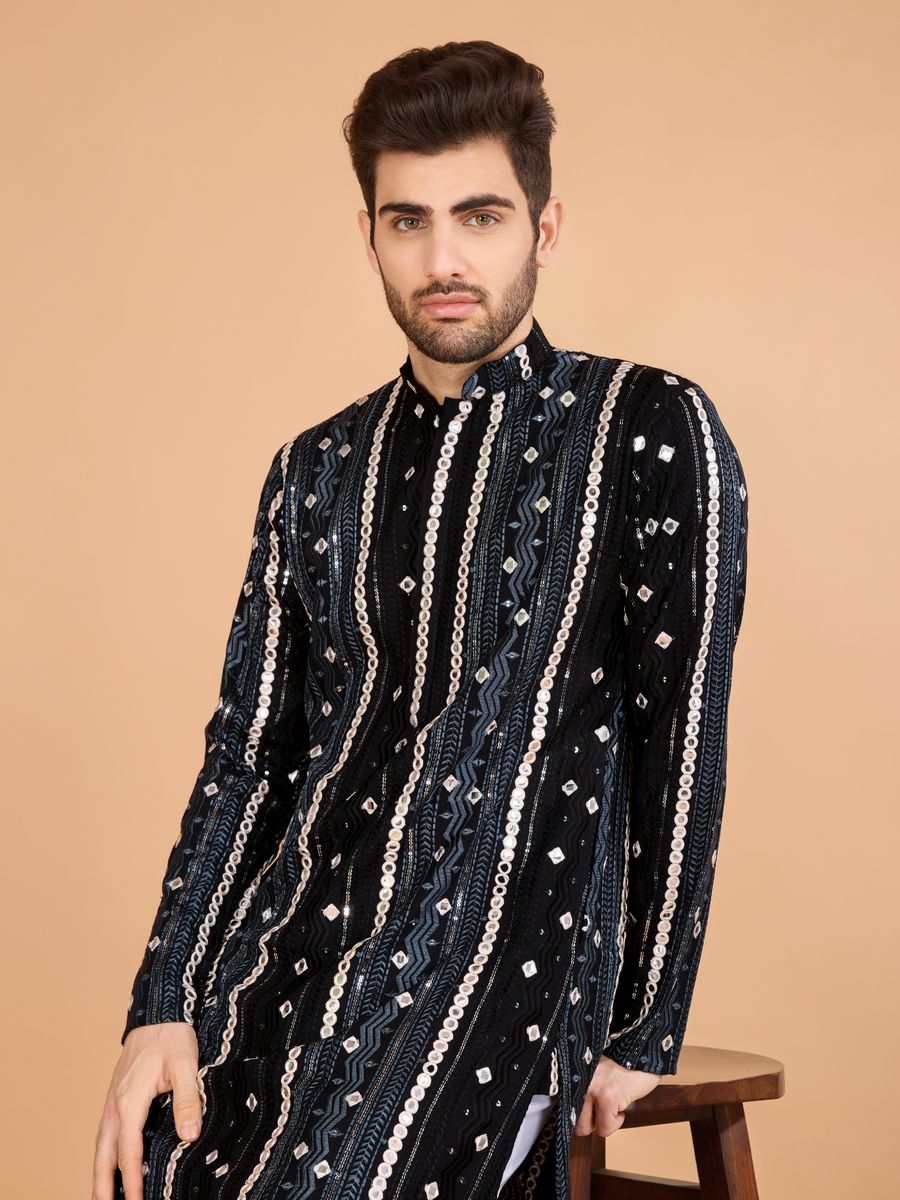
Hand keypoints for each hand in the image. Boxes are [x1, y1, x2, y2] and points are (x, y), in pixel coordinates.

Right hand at [91, 1022, 202, 1199]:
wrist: (158, 1016)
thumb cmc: (173, 1039)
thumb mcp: (186, 1065)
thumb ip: (188, 1100)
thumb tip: (190, 1136)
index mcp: (130, 1101)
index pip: (128, 1151)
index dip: (132, 1181)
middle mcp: (115, 1106)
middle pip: (104, 1156)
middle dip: (103, 1187)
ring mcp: (112, 1103)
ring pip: (100, 1148)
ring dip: (100, 1176)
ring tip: (102, 1199)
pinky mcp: (116, 1100)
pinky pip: (105, 1136)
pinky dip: (104, 1157)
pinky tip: (111, 1167)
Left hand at [574, 1053, 661, 1137]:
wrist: (642, 1054)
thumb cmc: (619, 1064)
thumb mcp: (592, 1072)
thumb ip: (580, 1088)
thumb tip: (572, 1115)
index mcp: (571, 1073)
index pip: (559, 1105)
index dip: (574, 1116)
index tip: (586, 1114)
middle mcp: (576, 1080)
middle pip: (572, 1122)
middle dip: (589, 1122)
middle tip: (602, 1112)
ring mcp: (591, 1088)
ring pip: (585, 1128)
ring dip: (602, 1123)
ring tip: (611, 1108)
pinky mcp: (607, 1097)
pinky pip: (605, 1127)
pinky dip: (616, 1123)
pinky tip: (621, 1107)